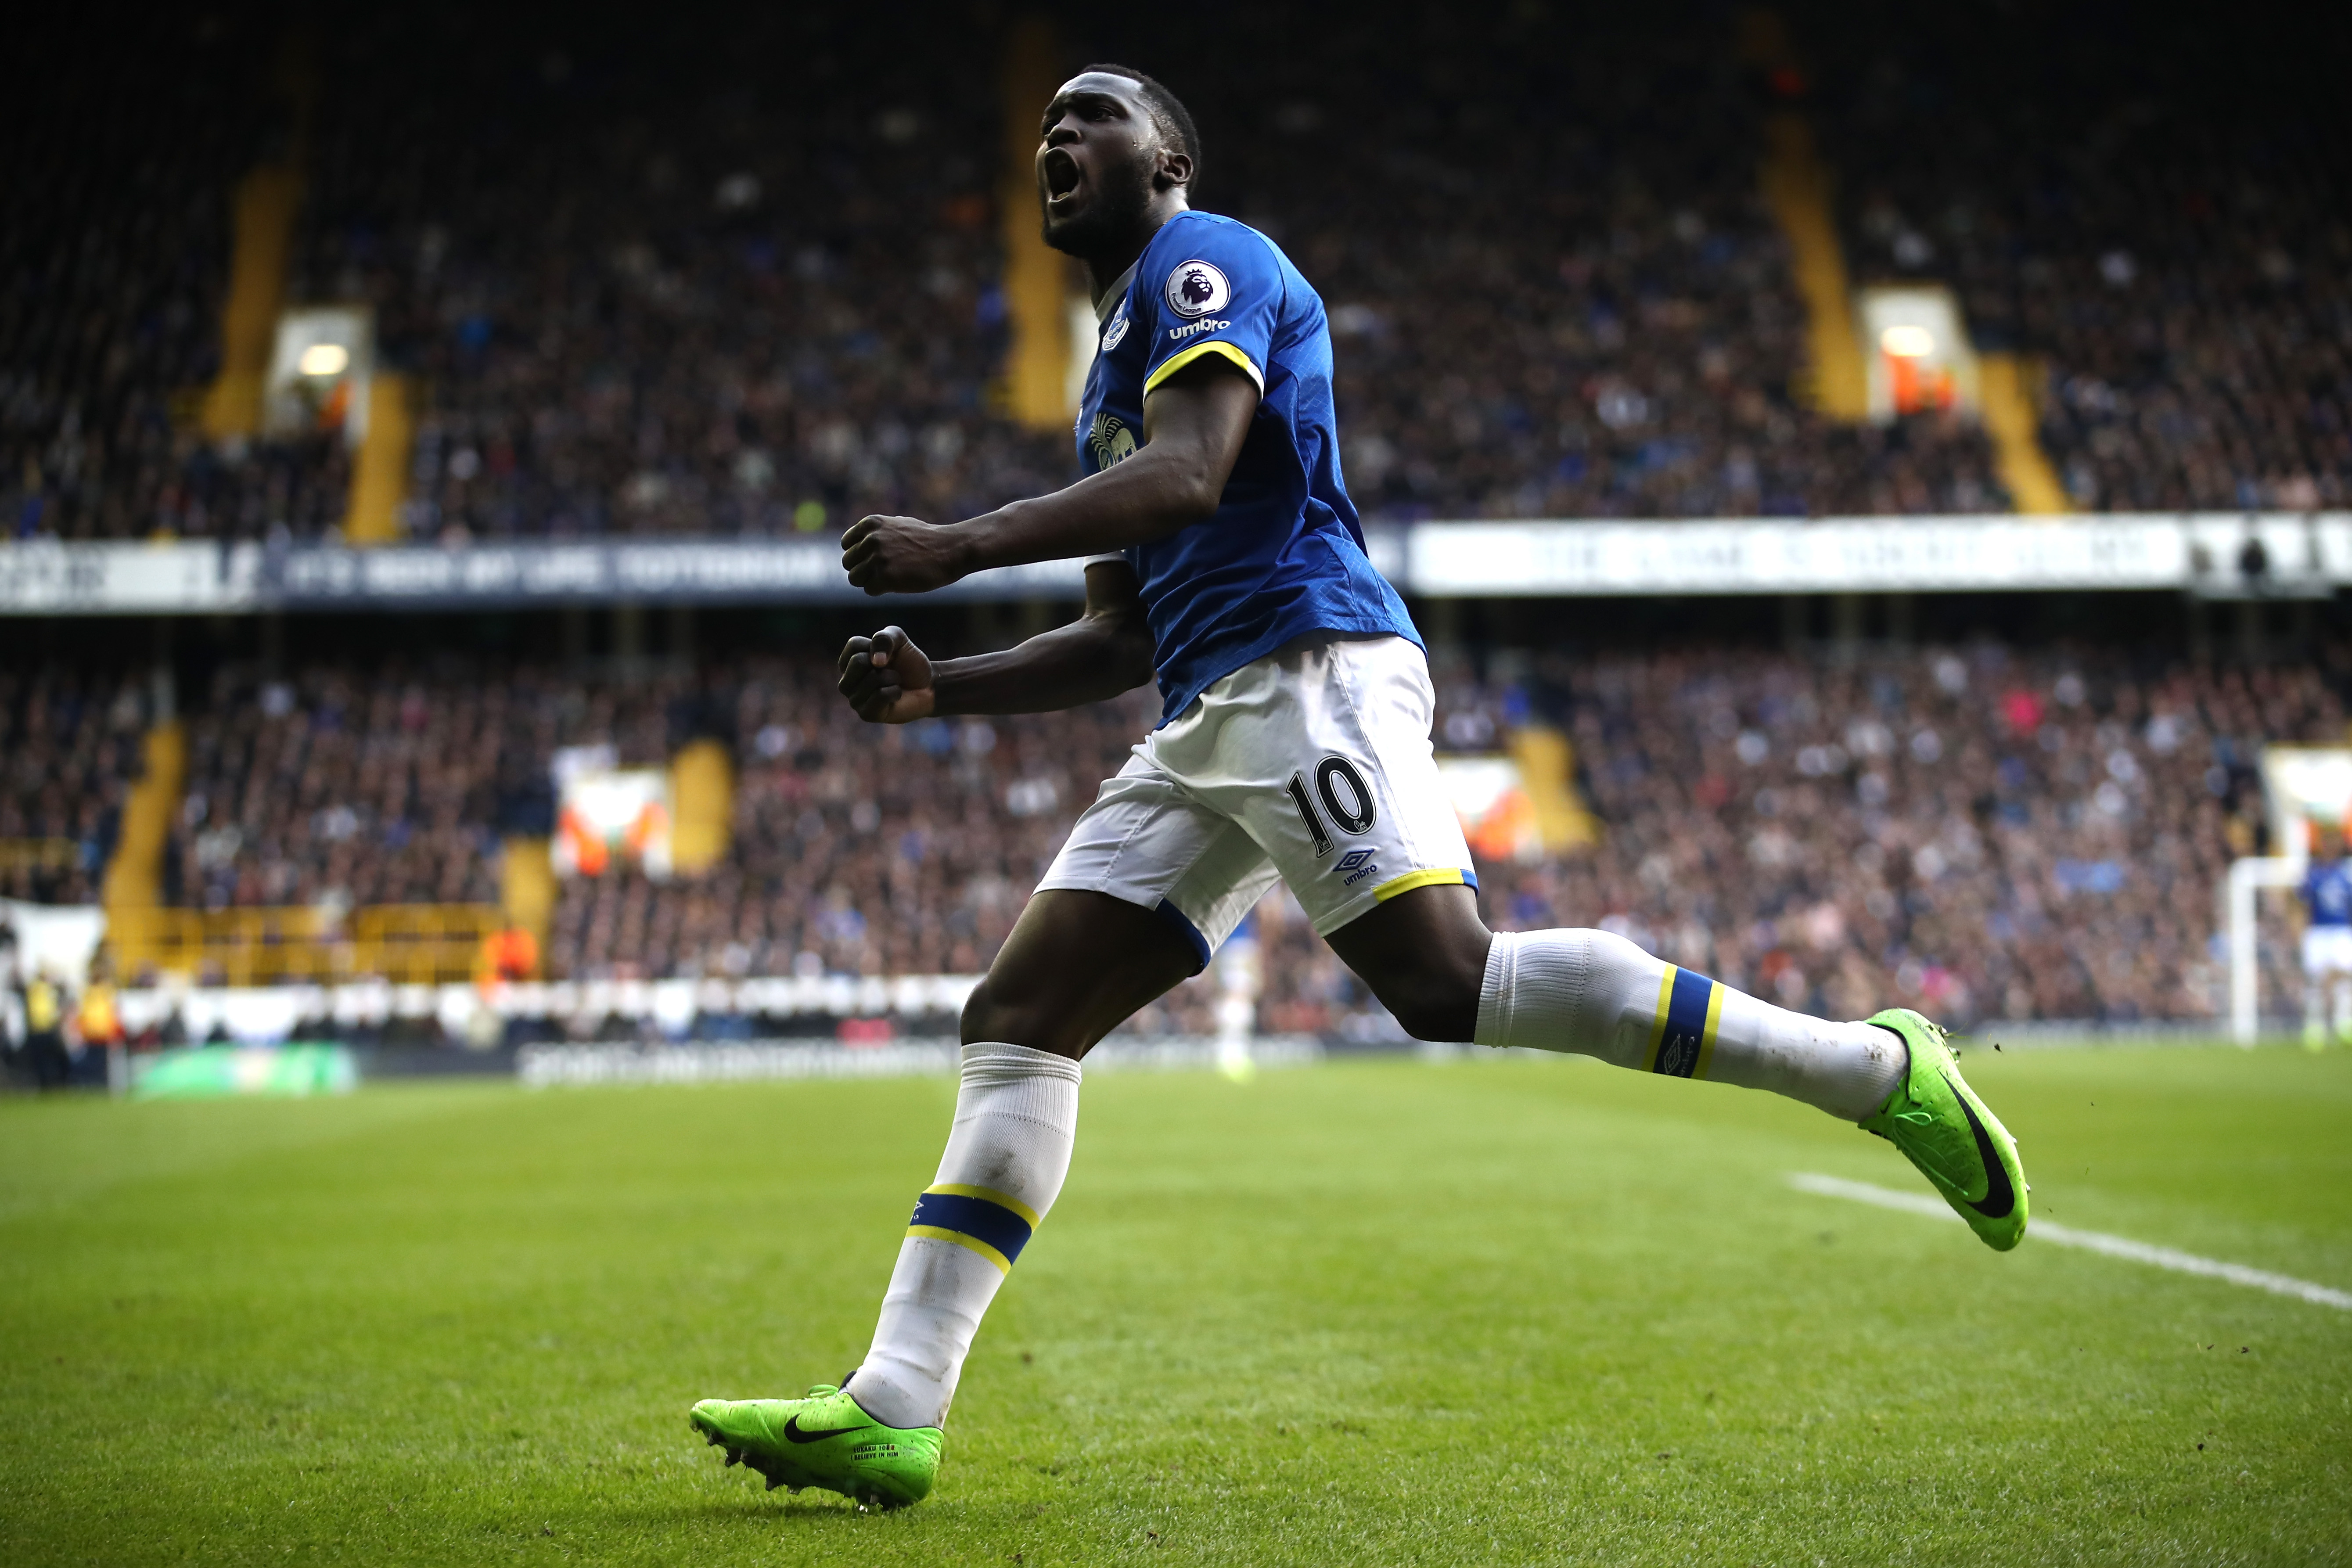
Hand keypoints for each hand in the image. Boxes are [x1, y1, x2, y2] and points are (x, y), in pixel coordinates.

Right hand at [837, 626, 935, 722]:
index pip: (853, 645)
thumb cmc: (909, 662)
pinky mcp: (866, 714)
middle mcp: (847, 681)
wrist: (928, 686)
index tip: (886, 655)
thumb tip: (875, 661)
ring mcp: (854, 699)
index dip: (877, 646)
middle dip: (884, 664)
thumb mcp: (899, 639)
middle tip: (892, 671)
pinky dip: (895, 691)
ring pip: (871, 680)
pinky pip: (880, 695)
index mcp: (848, 662)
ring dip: (892, 678)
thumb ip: (884, 638)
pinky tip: (897, 695)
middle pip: (858, 662)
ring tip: (895, 682)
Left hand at [842, 514, 969, 595]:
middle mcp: (871, 539)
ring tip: (889, 579)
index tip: (874, 560)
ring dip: (869, 582)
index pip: (846, 544)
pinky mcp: (885, 578)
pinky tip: (897, 584)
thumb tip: (857, 542)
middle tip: (882, 572)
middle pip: (848, 563)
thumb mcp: (898, 524)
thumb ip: (876, 532)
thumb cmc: (928, 539)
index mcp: (871, 524)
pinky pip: (869, 590)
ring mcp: (877, 559)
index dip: (859, 555)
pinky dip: (880, 591)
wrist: (950, 550)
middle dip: (862, 570)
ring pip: (854, 578)